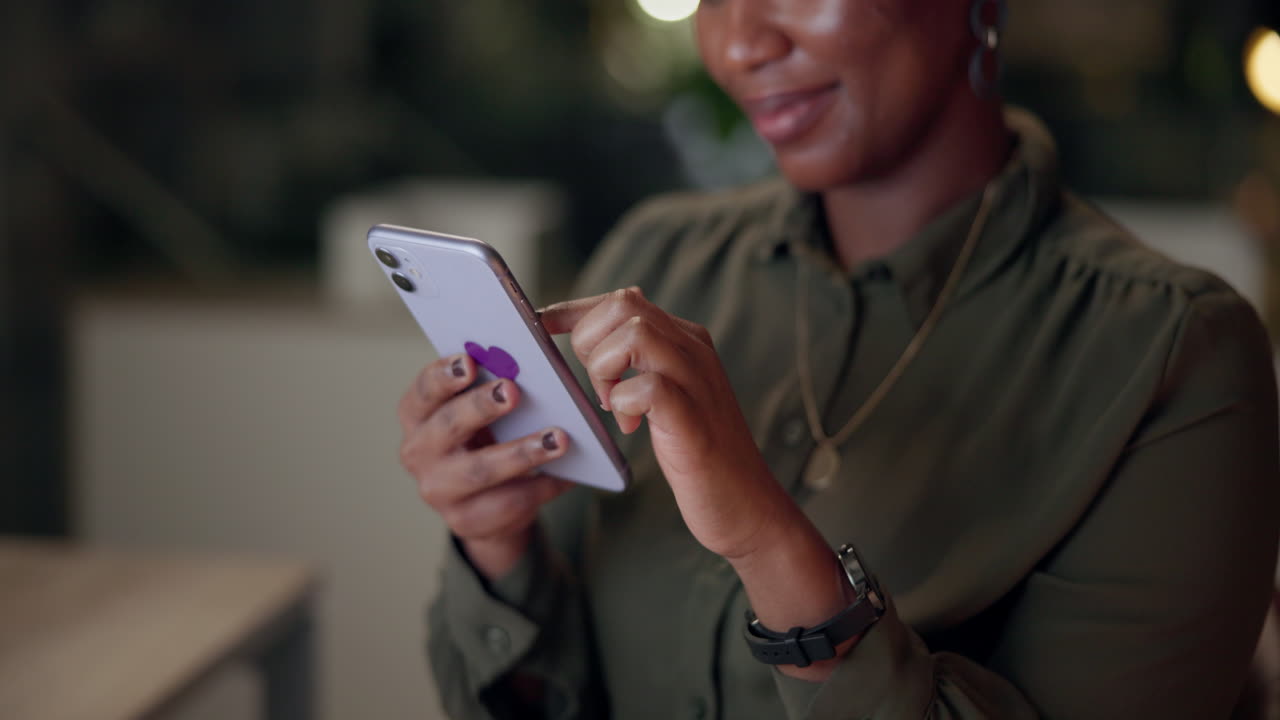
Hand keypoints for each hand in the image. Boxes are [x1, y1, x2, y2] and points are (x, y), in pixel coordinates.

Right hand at [398, 353, 570, 579]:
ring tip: (558, 438)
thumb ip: (492, 391)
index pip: (422, 391)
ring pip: (480, 470)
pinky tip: (568, 474)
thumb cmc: (483, 441)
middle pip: (447, 426)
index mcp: (417, 416)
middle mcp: (418, 453)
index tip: (470, 361)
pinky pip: (509, 501)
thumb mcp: (480, 415)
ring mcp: (438, 491)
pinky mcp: (465, 521)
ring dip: (521, 453)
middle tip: (513, 391)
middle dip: (480, 406)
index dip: (443, 376)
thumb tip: (532, 370)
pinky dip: (542, 485)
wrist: (483, 508)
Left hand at [540, 288, 792, 560]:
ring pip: (634, 334)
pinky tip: (631, 426)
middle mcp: (693, 351)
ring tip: (611, 405)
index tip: (541, 327)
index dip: (574, 311)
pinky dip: (624, 402)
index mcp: (685, 341)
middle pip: (623, 306)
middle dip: (590, 343)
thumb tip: (595, 339)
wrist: (746, 505)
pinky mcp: (692, 420)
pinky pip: (647, 387)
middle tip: (597, 387)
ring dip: (605, 369)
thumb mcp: (665, 396)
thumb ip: (639, 364)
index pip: (622, 299)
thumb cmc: (697, 453)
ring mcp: (697, 381)